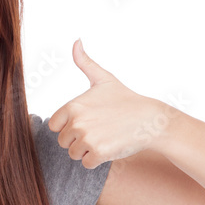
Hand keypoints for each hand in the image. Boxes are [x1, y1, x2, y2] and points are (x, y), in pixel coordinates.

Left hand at [48, 39, 171, 167]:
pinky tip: (110, 146)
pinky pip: (87, 163)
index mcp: (72, 106)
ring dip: (87, 150)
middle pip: (63, 142)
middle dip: (78, 139)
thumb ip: (84, 62)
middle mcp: (76, 122)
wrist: (150, 119)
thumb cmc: (125, 99)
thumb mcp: (103, 79)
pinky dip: (97, 160)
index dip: (68, 126)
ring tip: (105, 137)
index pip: (54, 126)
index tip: (87, 120)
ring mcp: (87, 138)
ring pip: (74, 154)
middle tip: (99, 130)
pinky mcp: (99, 153)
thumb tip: (76, 41)